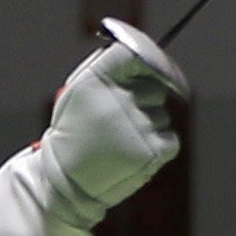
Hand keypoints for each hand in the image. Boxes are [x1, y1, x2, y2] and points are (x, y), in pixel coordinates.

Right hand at [36, 21, 187, 212]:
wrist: (66, 183)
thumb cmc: (73, 134)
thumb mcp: (77, 92)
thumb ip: (107, 68)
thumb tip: (141, 52)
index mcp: (99, 78)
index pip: (136, 52)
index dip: (149, 57)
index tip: (155, 66)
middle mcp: (121, 97)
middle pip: (156, 85)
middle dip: (146, 98)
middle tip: (122, 118)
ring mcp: (140, 124)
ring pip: (162, 114)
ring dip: (148, 125)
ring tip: (119, 141)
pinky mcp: (153, 149)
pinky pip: (170, 138)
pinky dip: (157, 146)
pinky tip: (131, 152)